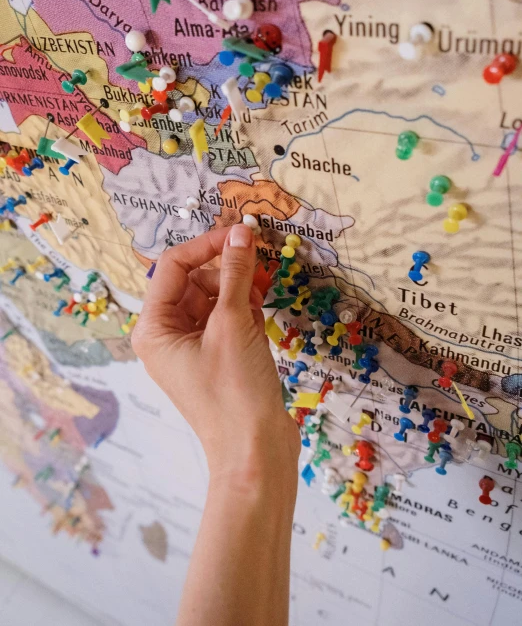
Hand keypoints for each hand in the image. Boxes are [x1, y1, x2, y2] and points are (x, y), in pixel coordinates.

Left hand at [132, 225, 299, 483]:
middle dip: (226, 269)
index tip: (242, 234)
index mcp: (154, 328)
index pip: (173, 266)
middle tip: (259, 264)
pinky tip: (262, 313)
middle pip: (194, 280)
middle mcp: (167, 335)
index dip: (207, 245)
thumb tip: (241, 232)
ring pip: (214, 297)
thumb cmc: (234, 392)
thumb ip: (236, 272)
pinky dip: (245, 309)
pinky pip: (227, 318)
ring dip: (239, 288)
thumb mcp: (234, 324)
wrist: (256, 453)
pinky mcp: (217, 357)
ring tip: (262, 293)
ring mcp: (193, 347)